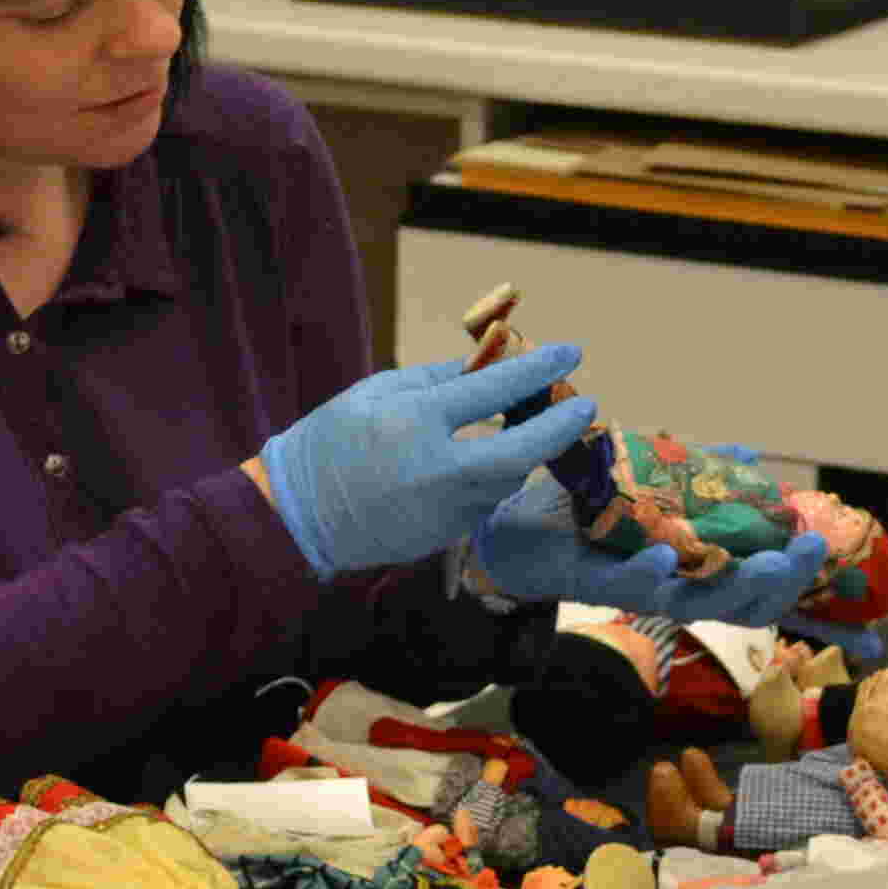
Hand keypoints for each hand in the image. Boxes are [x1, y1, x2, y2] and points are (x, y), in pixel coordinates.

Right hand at [256, 346, 601, 578]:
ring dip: (529, 452)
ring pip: (510, 478)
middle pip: (523, 450)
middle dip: (561, 427)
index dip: (538, 369)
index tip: (571, 353)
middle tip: (587, 406)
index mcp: (414, 421)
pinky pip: (487, 500)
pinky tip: (493, 459)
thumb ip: (436, 380)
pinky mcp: (446, 535)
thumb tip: (489, 365)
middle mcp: (436, 469)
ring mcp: (444, 508)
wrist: (301, 515)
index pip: (493, 388)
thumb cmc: (332, 442)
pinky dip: (497, 477)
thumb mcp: (376, 393)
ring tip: (539, 425)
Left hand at [475, 486, 831, 624]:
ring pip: (693, 603)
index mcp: (689, 567)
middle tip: (804, 554)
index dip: (790, 574)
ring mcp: (632, 587)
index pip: (752, 586)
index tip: (819, 545)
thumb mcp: (652, 483)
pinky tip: (669, 556)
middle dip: (778, 581)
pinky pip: (625, 585)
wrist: (506, 520)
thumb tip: (748, 458)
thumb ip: (698, 475)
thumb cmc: (581, 510)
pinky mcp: (589, 581)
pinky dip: (649, 571)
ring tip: (765, 562)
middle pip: (737, 603)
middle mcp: (669, 585)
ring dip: (731, 583)